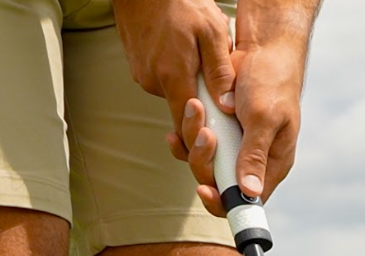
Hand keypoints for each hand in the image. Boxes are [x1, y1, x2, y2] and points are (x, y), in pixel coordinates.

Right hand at [113, 0, 237, 135]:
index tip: (216, 132)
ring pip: (174, 91)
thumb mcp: (211, 30)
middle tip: (213, 71)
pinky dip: (177, 70)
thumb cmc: (178, 0)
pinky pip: (163, 79)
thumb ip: (220, 70)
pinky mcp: (138, 67)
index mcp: (172, 76)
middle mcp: (153, 82)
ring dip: (190, 80)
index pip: (187, 124)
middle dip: (202, 97)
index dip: (201, 133)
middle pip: (183, 108)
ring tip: (198, 51)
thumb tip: (227, 104)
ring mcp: (142, 75)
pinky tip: (183, 48)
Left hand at [169, 36, 305, 215]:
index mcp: (271, 164)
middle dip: (203, 160)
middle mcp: (252, 161)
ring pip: (203, 163)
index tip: (204, 188)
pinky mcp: (219, 131)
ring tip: (194, 110)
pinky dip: (185, 134)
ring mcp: (234, 147)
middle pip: (217, 183)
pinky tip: (179, 122)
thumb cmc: (273, 80)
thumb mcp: (264, 117)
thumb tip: (250, 192)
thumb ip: (254, 155)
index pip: (246, 201)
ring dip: (191, 141)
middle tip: (205, 133)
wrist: (264, 47)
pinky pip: (195, 144)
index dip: (222, 201)